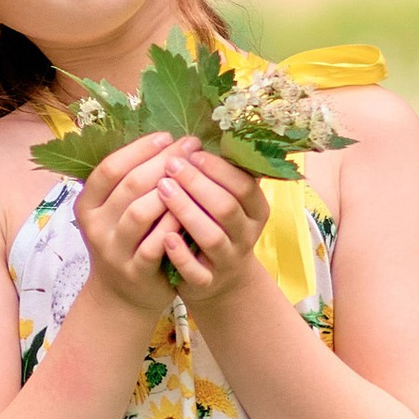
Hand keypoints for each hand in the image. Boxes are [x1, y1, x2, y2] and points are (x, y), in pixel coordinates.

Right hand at [75, 130, 182, 312]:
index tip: (167, 137)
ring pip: (140, 212)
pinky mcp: (136, 272)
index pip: (109, 168)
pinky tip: (191, 210)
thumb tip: (164, 140)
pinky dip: (174, 225)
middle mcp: (95, 227)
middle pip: (129, 185)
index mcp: (86, 205)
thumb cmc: (125, 242)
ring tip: (192, 175)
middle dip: (163, 162)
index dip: (139, 149)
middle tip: (190, 148)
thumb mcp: (113, 212)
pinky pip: (157, 244)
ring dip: (170, 191)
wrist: (122, 296)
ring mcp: (114, 251)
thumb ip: (128, 181)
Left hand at [150, 137, 267, 306]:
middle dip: (197, 184)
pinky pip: (196, 270)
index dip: (218, 169)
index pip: (244, 185)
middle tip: (171, 165)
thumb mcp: (227, 201)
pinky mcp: (207, 282)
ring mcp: (228, 261)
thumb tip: (197, 135)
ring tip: (162, 190)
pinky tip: (163, 236)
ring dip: (186, 211)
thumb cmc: (216, 226)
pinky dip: (180, 253)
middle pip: (227, 208)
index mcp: (256, 211)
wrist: (217, 279)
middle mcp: (246, 236)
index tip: (193, 152)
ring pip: (212, 236)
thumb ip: (219, 175)